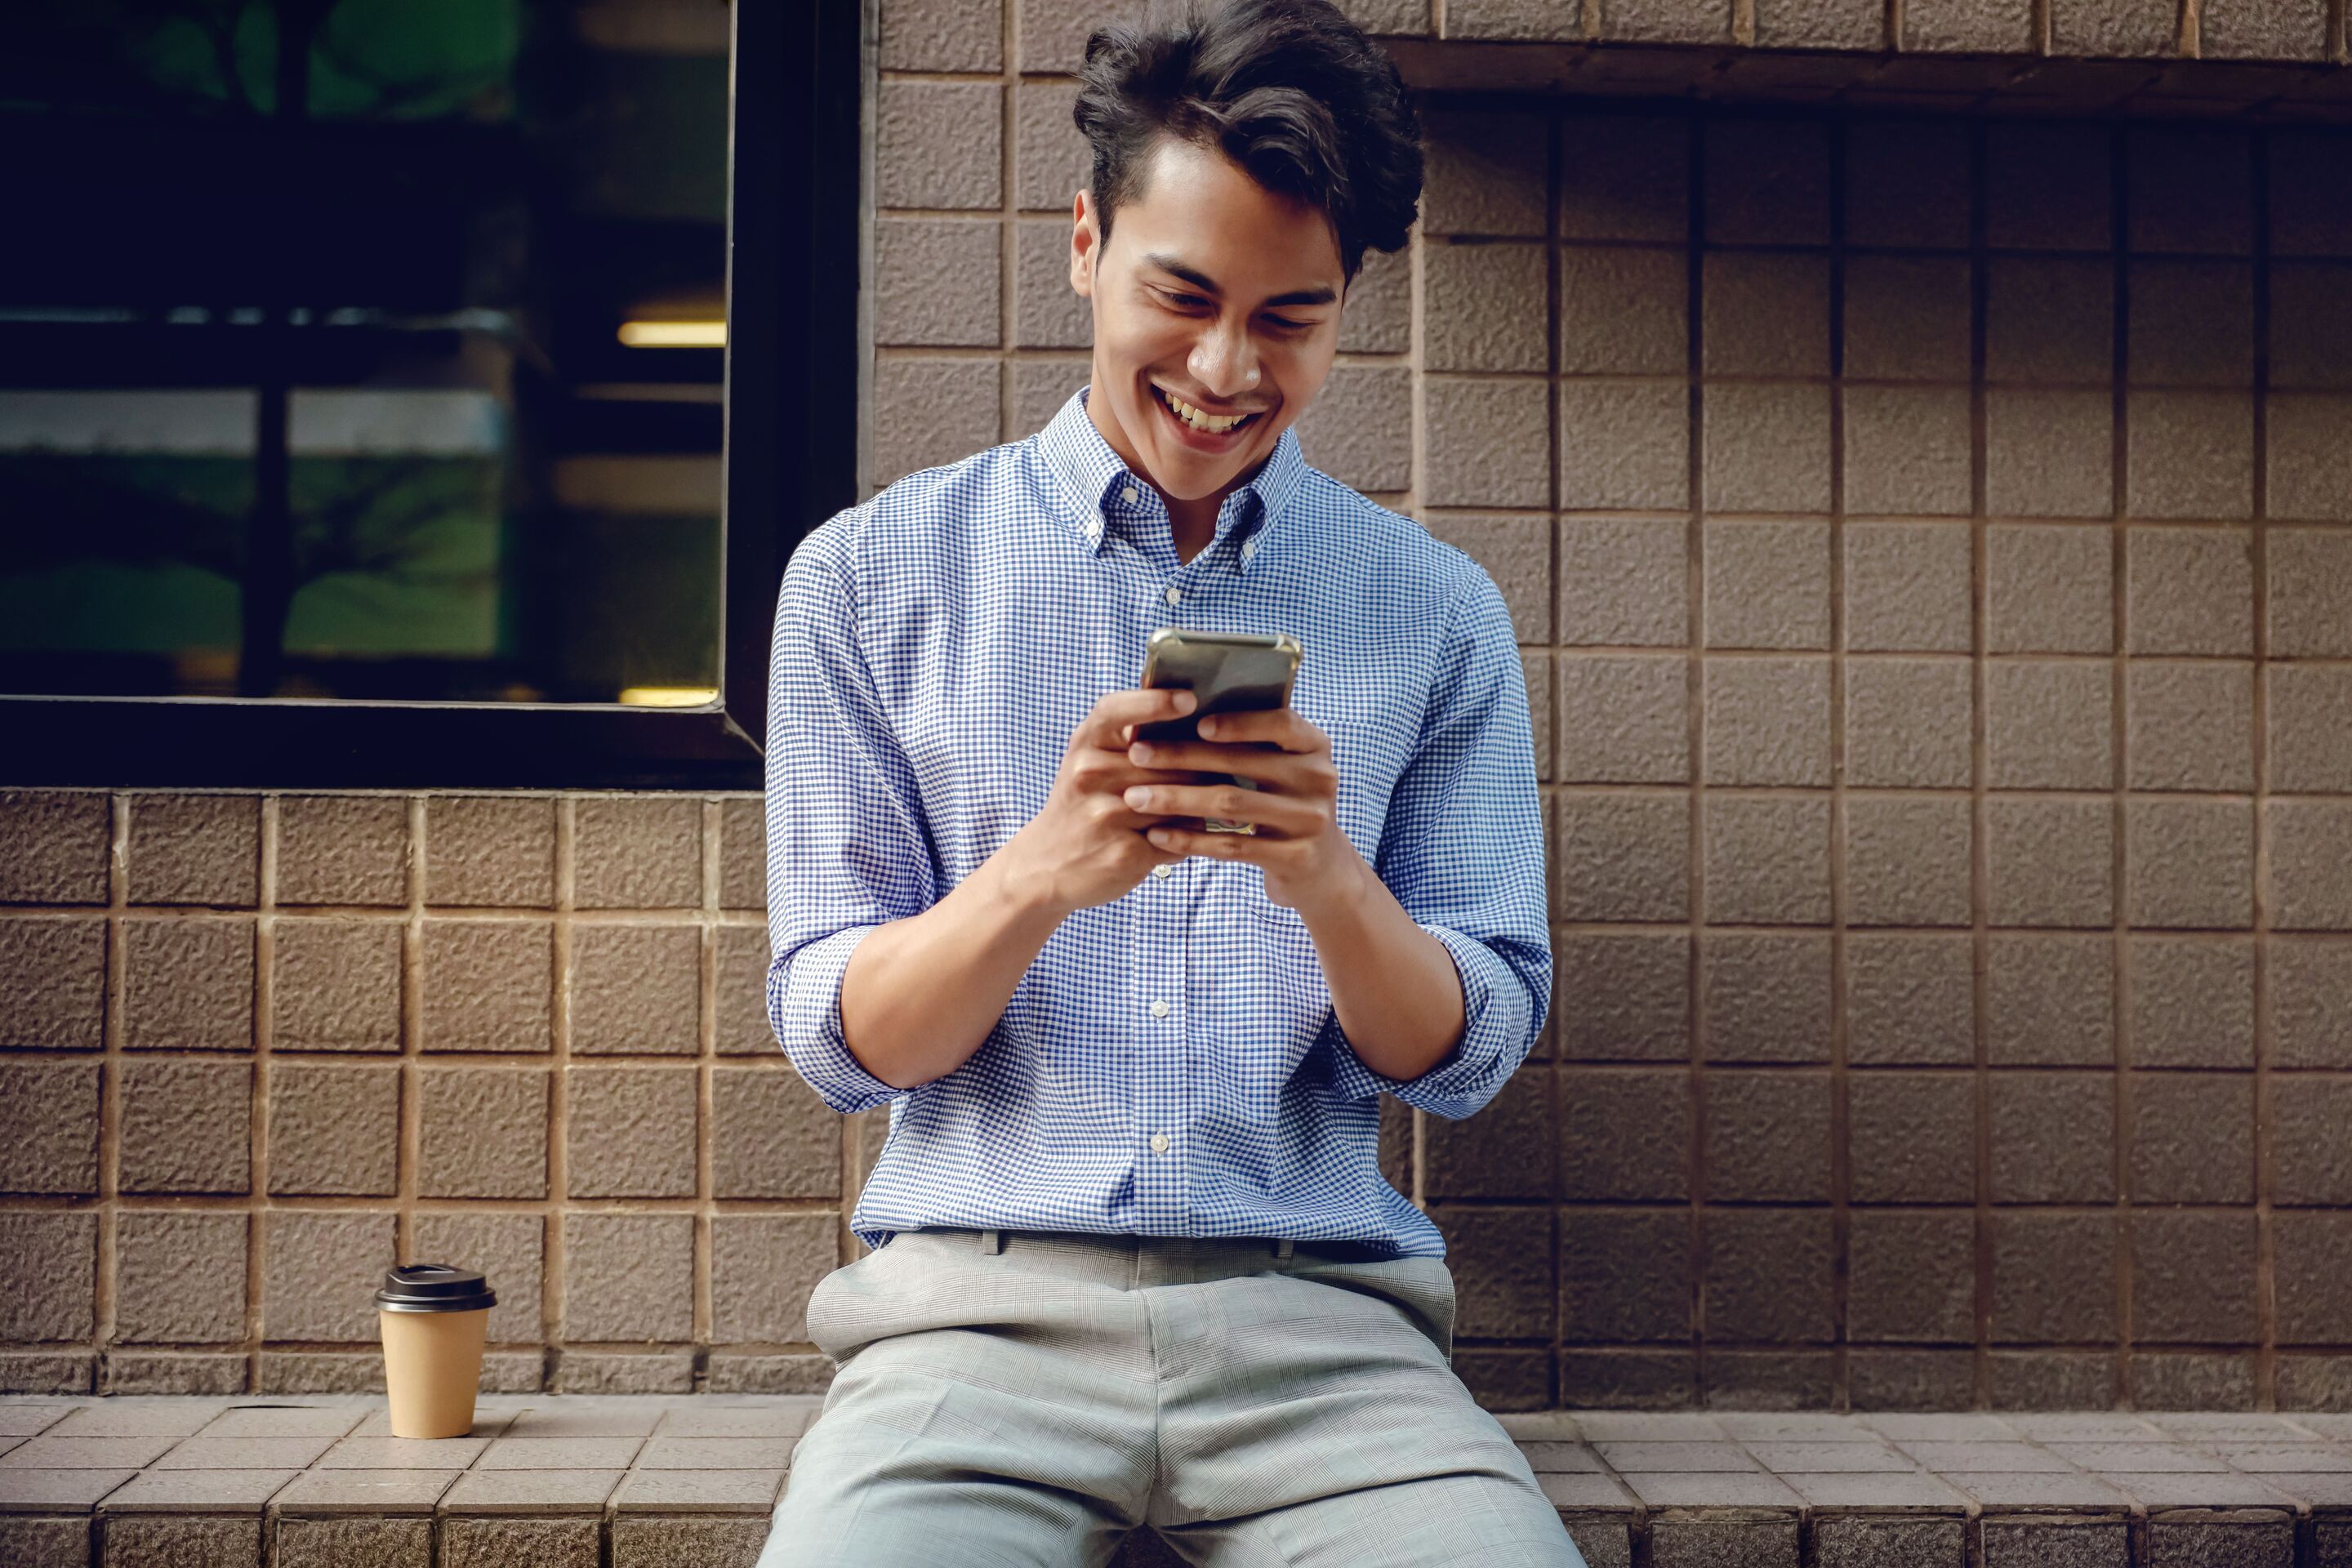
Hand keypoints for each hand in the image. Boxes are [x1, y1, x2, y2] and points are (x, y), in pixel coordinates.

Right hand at [998, 688, 1217, 915]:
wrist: (1046, 865)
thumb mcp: (1090, 758)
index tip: (1190, 699)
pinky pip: (1179, 837)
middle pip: (1167, 759)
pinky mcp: (1125, 853)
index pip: (1119, 711)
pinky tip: (1206, 833)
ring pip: (1179, 798)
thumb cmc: (1082, 801)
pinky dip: (1195, 835)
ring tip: (1232, 795)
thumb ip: (1128, 734)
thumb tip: (1193, 708)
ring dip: (1207, 799)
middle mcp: (1090, 775)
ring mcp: (1106, 815)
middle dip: (1206, 760)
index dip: (1156, 703)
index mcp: (1085, 743)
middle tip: (1244, 757)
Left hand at [1116, 708, 1364, 917]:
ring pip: (1231, 804)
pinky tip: (1157, 833)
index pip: (1280, 723)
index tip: (1195, 722)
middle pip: (1243, 764)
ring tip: (1135, 797)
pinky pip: (1231, 846)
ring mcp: (1310, 820)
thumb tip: (1177, 708)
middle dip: (1183, 757)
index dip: (1238, 722)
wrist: (1319, 867)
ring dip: (1176, 798)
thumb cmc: (1282, 802)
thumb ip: (1247, 742)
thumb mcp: (1280, 767)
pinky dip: (1190, 839)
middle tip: (1137, 754)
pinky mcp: (1294, 857)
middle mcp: (1319, 778)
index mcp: (1314, 746)